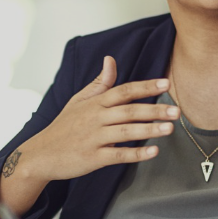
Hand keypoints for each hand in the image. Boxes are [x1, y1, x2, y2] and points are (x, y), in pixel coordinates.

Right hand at [0, 56, 179, 213]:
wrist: (41, 154)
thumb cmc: (63, 127)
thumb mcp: (78, 101)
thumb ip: (99, 83)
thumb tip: (111, 60)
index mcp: (95, 103)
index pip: (124, 91)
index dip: (146, 87)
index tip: (166, 83)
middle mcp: (96, 118)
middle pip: (129, 111)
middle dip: (154, 110)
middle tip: (177, 110)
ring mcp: (94, 138)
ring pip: (126, 132)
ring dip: (149, 130)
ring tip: (169, 128)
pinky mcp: (93, 158)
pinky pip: (118, 155)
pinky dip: (136, 154)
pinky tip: (153, 151)